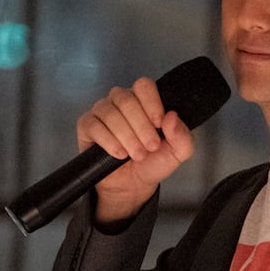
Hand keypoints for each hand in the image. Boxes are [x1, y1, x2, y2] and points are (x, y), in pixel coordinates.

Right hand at [76, 77, 194, 223]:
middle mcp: (121, 101)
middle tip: (150, 146)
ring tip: (136, 154)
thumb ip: (182, 135)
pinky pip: (94, 125)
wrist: (133, 185)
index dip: (152, 103)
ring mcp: (102, 111)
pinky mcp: (87, 125)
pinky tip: (119, 154)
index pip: (144, 85)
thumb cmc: (153, 162)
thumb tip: (172, 116)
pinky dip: (109, 141)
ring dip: (127, 136)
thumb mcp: (177, 152)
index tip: (159, 124)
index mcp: (144, 100)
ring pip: (110, 112)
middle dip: (141, 126)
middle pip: (127, 99)